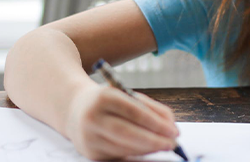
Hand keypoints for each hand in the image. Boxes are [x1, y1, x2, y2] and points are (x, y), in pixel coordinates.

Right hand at [64, 84, 179, 159]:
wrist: (75, 109)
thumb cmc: (109, 101)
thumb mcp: (127, 95)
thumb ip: (151, 108)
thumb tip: (171, 125)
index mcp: (104, 97)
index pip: (134, 112)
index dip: (156, 123)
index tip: (174, 131)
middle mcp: (93, 117)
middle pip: (128, 133)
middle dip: (154, 141)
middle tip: (172, 143)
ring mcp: (89, 136)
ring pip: (124, 147)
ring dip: (148, 149)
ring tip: (164, 145)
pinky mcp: (90, 152)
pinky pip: (119, 154)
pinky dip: (137, 153)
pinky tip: (149, 149)